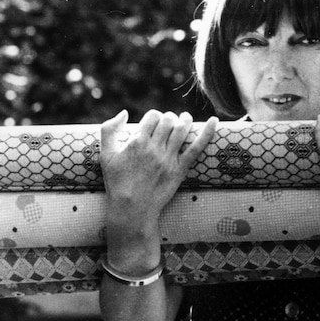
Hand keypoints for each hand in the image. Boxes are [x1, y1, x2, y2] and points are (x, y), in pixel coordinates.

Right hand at [100, 109, 216, 224]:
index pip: (153, 116)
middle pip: (168, 120)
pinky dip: (207, 132)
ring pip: (182, 129)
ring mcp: (169, 159)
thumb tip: (125, 112)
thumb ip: (108, 129)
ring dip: (185, 120)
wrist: (131, 208)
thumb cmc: (117, 181)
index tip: (153, 123)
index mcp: (137, 142)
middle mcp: (154, 149)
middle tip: (168, 124)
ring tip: (184, 119)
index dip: (154, 116)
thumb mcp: (105, 154)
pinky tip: (214, 121)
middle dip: (169, 117)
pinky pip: (197, 148)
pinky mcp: (180, 170)